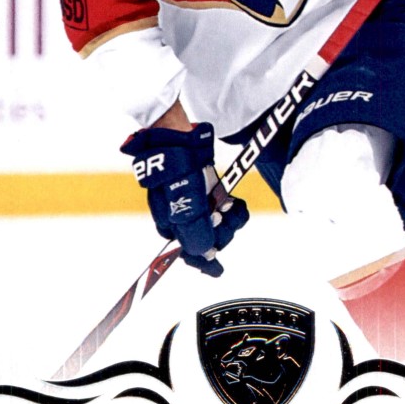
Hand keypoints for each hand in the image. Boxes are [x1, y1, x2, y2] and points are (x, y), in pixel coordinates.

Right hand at [121, 122, 248, 274]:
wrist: (176, 134)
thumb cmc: (176, 170)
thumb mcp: (185, 206)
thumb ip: (195, 234)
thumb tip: (206, 254)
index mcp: (170, 223)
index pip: (188, 251)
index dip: (203, 261)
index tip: (217, 270)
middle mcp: (179, 214)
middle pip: (206, 238)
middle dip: (221, 232)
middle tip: (229, 218)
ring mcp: (192, 200)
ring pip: (217, 222)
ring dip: (230, 219)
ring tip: (234, 206)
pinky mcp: (204, 187)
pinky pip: (221, 205)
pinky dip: (231, 206)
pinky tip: (235, 200)